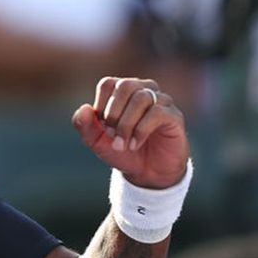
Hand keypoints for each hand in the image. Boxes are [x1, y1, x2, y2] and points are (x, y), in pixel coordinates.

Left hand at [71, 77, 189, 188]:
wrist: (147, 174)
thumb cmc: (121, 150)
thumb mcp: (95, 140)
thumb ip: (83, 124)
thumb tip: (84, 108)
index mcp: (122, 90)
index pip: (108, 84)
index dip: (101, 105)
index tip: (102, 127)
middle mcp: (143, 90)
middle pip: (125, 86)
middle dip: (114, 113)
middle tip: (111, 135)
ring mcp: (161, 101)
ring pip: (141, 98)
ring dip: (127, 124)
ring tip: (122, 144)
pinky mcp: (174, 116)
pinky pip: (157, 113)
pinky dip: (141, 130)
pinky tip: (135, 144)